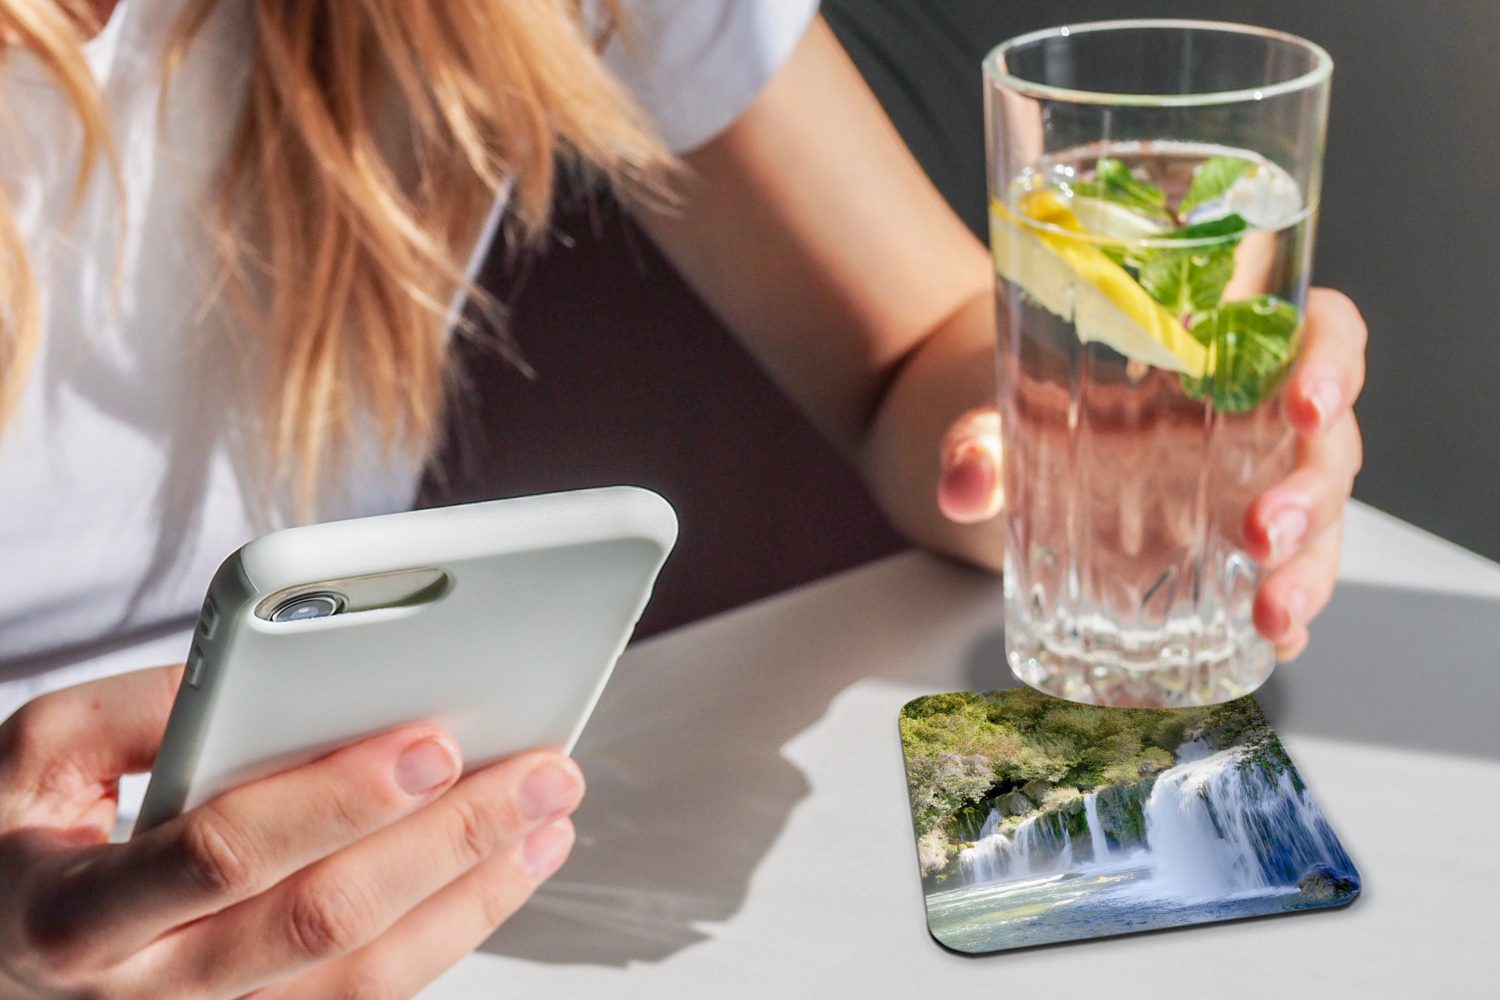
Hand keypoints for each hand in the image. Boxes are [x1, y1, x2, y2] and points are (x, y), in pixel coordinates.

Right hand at [0, 665, 583, 998]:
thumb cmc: (17, 840)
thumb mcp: (38, 755)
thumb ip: (143, 709)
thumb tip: (280, 671)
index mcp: (79, 913)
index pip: (226, 855)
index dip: (336, 800)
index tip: (432, 741)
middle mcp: (150, 991)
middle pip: (325, 921)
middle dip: (449, 842)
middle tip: (541, 773)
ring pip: (366, 977)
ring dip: (476, 893)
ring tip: (551, 817)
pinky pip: (369, 995)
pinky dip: (452, 931)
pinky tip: (506, 869)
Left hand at [936, 287, 1365, 660]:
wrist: (1005, 445)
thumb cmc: (1029, 400)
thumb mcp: (1000, 409)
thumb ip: (978, 438)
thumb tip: (963, 483)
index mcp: (1224, 352)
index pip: (1320, 331)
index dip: (1333, 360)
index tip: (1306, 401)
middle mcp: (1255, 420)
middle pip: (1327, 445)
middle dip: (1311, 495)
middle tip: (1264, 535)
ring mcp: (1251, 488)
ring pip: (1320, 522)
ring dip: (1309, 571)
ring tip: (1273, 617)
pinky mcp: (1231, 551)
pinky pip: (1281, 578)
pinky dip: (1289, 614)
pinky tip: (1276, 645)